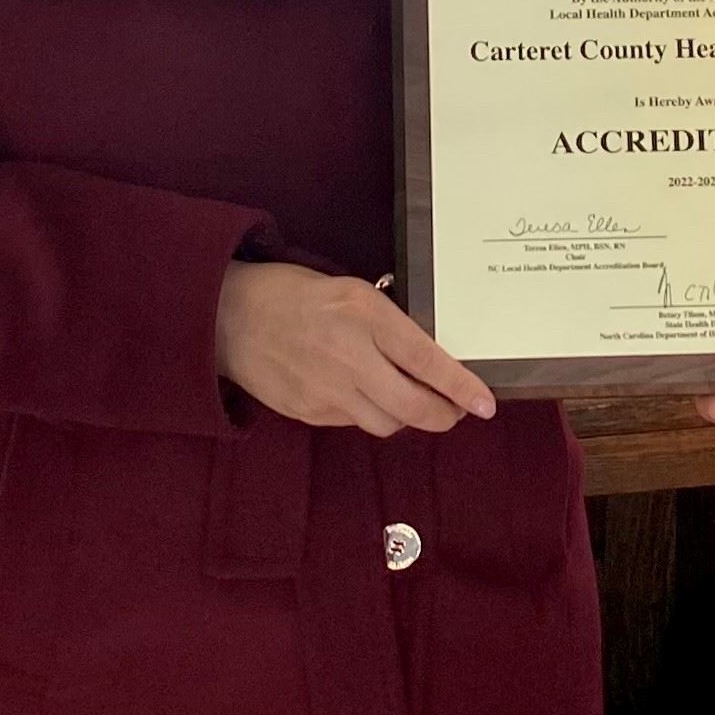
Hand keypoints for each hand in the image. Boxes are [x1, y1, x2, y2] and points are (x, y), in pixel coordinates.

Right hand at [215, 261, 494, 435]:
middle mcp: (349, 357)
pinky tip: (360, 393)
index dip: (462, 387)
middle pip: (413, 407)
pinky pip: (353, 423)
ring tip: (406, 399)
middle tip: (455, 411)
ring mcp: (326, 390)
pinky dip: (367, 412)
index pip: (428, 360)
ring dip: (405, 416)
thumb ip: (391, 324)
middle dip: (444, 415)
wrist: (227, 316)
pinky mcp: (307, 412)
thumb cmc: (294, 293)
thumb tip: (431, 357)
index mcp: (365, 315)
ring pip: (387, 423)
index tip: (486, 404)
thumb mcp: (352, 291)